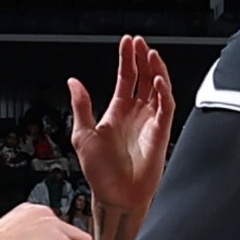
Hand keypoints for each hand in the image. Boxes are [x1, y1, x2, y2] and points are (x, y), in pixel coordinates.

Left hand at [69, 36, 174, 220]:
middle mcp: (136, 113)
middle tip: (140, 42)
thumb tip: (73, 82)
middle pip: (143, 77)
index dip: (127, 59)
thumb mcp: (82, 134)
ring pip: (158, 88)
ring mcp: (150, 121)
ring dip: (156, 70)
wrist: (115, 196)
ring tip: (151, 54)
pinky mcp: (161, 132)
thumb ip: (81, 106)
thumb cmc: (100, 172)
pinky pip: (166, 107)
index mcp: (117, 111)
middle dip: (142, 58)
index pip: (125, 78)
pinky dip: (164, 92)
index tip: (127, 42)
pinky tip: (158, 80)